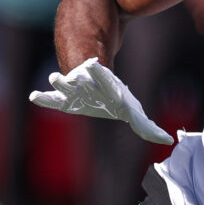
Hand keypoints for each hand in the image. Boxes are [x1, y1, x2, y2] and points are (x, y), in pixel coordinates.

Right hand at [29, 57, 172, 144]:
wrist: (100, 89)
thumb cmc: (118, 103)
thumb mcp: (134, 114)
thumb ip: (147, 128)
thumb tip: (169, 141)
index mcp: (107, 87)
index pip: (102, 76)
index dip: (97, 71)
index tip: (95, 62)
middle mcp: (90, 86)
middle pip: (81, 79)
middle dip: (75, 78)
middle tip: (66, 74)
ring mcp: (74, 90)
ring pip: (65, 84)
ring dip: (59, 83)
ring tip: (53, 79)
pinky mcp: (63, 100)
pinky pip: (51, 100)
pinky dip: (44, 99)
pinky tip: (34, 97)